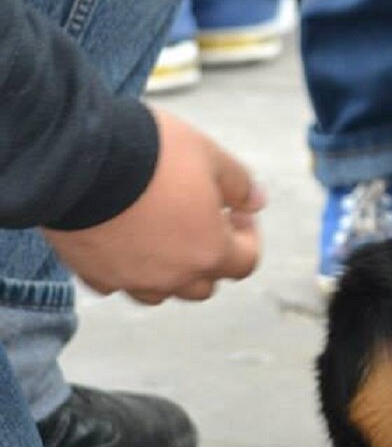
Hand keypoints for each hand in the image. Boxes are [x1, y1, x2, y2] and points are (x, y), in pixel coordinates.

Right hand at [43, 108, 264, 304]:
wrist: (79, 160)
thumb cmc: (154, 155)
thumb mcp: (210, 156)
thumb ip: (240, 185)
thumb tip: (257, 202)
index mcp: (208, 251)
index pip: (245, 263)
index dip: (248, 237)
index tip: (237, 211)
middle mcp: (171, 276)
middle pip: (202, 285)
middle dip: (210, 257)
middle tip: (202, 221)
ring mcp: (129, 279)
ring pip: (159, 291)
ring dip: (169, 271)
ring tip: (165, 233)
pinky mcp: (92, 274)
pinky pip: (116, 282)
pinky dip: (125, 267)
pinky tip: (125, 238)